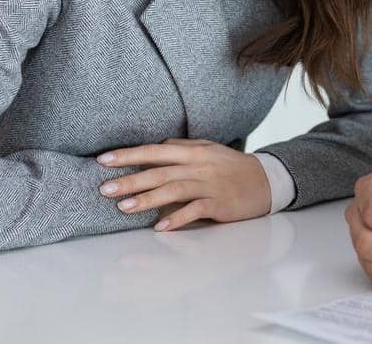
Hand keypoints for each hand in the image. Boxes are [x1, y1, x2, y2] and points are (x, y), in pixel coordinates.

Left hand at [95, 138, 270, 230]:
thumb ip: (183, 147)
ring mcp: (209, 185)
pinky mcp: (219, 204)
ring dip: (147, 199)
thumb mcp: (208, 149)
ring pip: (174, 190)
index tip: (104, 160)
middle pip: (160, 172)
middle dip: (130, 180)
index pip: (155, 151)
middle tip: (105, 189)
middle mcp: (199, 166)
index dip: (129, 155)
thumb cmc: (233, 166)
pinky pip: (195, 211)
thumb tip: (156, 144)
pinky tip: (160, 226)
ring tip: (124, 208)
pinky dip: (177, 219)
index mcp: (193, 151)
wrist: (267, 180)